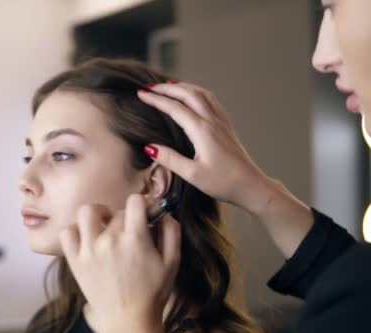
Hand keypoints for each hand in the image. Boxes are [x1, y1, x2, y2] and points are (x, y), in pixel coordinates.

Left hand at [60, 194, 180, 332]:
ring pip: (86, 213)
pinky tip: (88, 239)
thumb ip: (171, 232)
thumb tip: (163, 212)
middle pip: (115, 211)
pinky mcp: (75, 260)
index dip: (142, 203)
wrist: (128, 319)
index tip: (144, 213)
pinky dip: (76, 231)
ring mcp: (89, 250)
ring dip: (97, 216)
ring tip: (104, 227)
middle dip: (125, 218)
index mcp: (135, 239)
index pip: (135, 201)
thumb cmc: (152, 292)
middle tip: (129, 233)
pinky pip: (68, 233)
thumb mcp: (172, 261)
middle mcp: (109, 240)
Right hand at [138, 82, 311, 257]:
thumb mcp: (192, 175)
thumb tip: (150, 147)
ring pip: (201, 94)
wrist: (251, 186)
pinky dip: (197, 92)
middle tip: (149, 86)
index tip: (141, 94)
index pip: (174, 108)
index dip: (156, 100)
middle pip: (188, 94)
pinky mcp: (227, 126)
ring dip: (183, 87)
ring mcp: (222, 122)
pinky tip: (193, 96)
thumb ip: (170, 159)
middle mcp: (212, 122)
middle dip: (167, 88)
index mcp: (202, 131)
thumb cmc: (223, 183)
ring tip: (168, 86)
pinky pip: (211, 100)